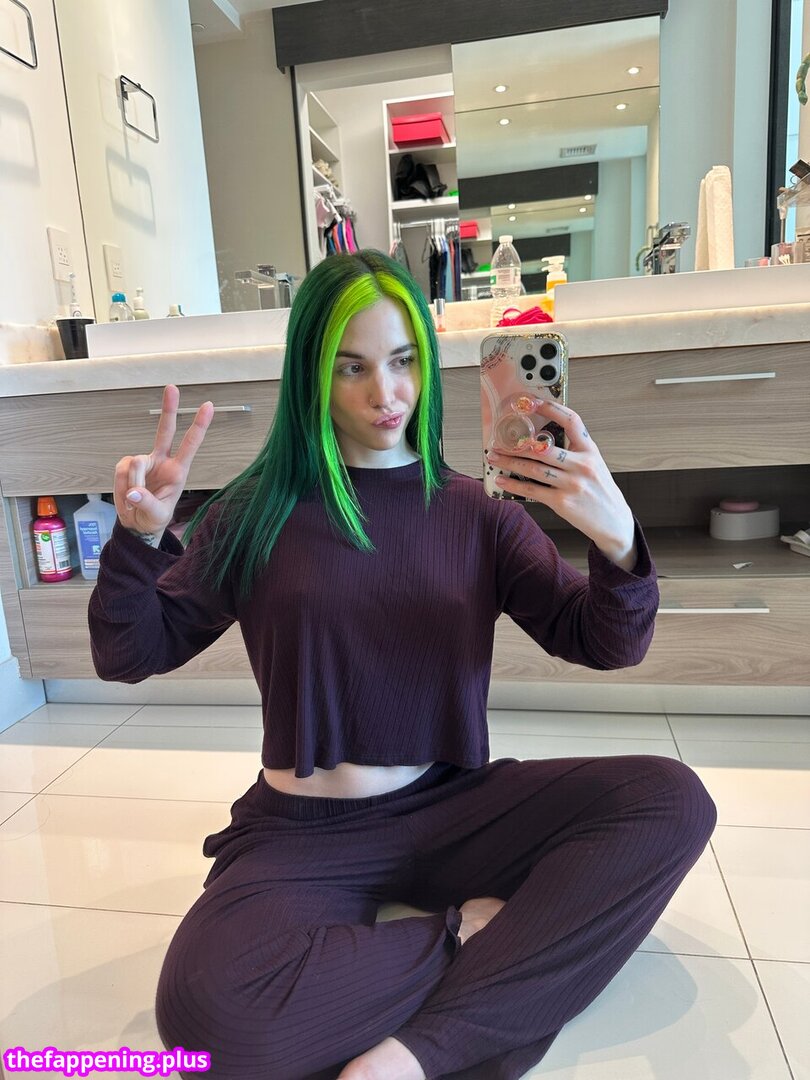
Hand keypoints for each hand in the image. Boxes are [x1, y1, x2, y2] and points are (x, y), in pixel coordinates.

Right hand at [113, 385, 213, 537]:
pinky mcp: (126, 466)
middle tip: (172, 387)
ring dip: (131, 484)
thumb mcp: (157, 516)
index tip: (208, 405)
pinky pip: (120, 471)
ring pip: (133, 463)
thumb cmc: (154, 518)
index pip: (190, 445)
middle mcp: (162, 461)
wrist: (137, 524)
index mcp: (177, 471)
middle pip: (165, 430)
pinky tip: (126, 497)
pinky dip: (120, 486)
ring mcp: (144, 462)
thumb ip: (147, 504)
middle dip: (169, 409)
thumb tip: (134, 491)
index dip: (199, 426)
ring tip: (134, 502)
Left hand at [487, 399, 636, 567]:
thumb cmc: (600, 491)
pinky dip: (514, 484)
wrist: (614, 522)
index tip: (533, 402)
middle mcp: (582, 465)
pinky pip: (532, 490)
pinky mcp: (562, 502)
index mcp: (590, 450)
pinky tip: (502, 479)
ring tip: (494, 457)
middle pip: (543, 448)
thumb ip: (574, 452)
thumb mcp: (594, 464)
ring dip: (510, 462)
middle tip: (498, 441)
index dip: (551, 409)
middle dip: (516, 444)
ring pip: (534, 468)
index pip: (572, 421)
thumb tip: (541, 442)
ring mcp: (572, 484)